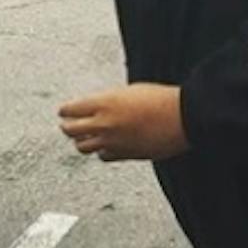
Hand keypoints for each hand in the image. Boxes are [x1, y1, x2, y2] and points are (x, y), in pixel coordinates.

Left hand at [58, 83, 188, 161]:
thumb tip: (97, 107)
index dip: (65, 111)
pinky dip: (101, 151)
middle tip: (67, 125)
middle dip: (67, 127)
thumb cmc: (161, 99)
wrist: (183, 117)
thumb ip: (108, 101)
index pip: (70, 109)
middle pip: (70, 130)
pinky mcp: (125, 155)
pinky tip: (104, 147)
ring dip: (81, 141)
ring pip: (82, 147)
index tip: (63, 111)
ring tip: (83, 138)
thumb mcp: (129, 91)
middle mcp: (104, 123)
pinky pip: (103, 156)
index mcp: (104, 103)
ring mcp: (113, 141)